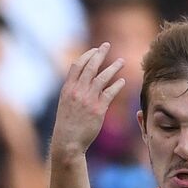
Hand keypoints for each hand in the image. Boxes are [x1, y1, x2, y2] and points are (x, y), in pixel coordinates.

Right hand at [49, 43, 126, 160]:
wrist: (67, 141)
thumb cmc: (66, 124)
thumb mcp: (65, 104)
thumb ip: (73, 90)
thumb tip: (82, 80)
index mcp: (68, 89)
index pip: (77, 65)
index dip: (87, 55)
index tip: (95, 50)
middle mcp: (77, 91)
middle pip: (90, 67)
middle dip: (99, 54)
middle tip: (107, 45)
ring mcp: (88, 100)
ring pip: (102, 78)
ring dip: (113, 68)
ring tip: (122, 61)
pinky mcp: (98, 110)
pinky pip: (110, 93)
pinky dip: (117, 85)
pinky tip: (122, 81)